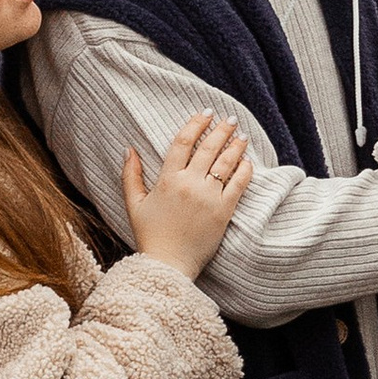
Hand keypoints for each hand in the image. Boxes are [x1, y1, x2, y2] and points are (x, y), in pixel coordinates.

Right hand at [123, 113, 250, 280]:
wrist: (168, 264)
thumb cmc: (150, 235)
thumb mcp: (134, 203)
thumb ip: (130, 174)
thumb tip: (129, 148)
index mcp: (167, 179)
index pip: (183, 141)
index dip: (195, 124)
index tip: (205, 113)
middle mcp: (189, 184)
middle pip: (209, 148)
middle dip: (221, 129)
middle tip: (230, 119)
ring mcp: (209, 197)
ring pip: (226, 163)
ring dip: (235, 145)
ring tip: (241, 135)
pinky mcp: (224, 211)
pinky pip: (239, 184)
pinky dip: (245, 170)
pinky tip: (248, 161)